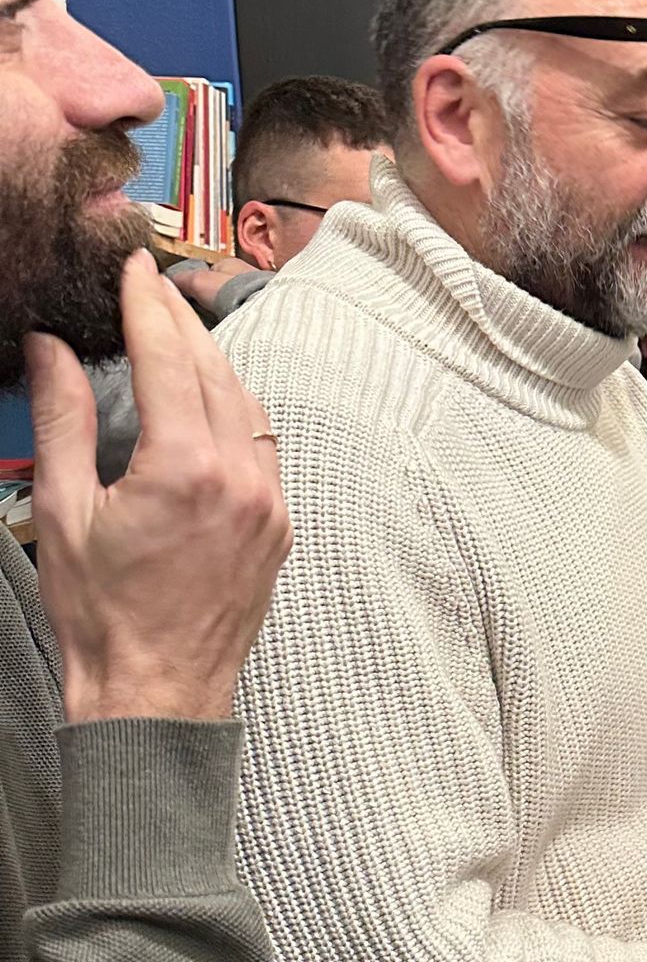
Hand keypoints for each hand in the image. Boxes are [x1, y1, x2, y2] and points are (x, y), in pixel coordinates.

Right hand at [27, 250, 291, 723]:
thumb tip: (52, 347)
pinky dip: (236, 408)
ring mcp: (269, 502)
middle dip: (182, 320)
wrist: (157, 695)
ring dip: (212, 361)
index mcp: (186, 467)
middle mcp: (242, 477)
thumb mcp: (64, 510)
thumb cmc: (102, 614)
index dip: (149, 304)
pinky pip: (263, 443)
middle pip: (216, 369)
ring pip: (247, 402)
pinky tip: (209, 398)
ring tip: (174, 330)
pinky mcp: (279, 525)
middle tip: (151, 283)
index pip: (169, 357)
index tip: (135, 266)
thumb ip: (63, 420)